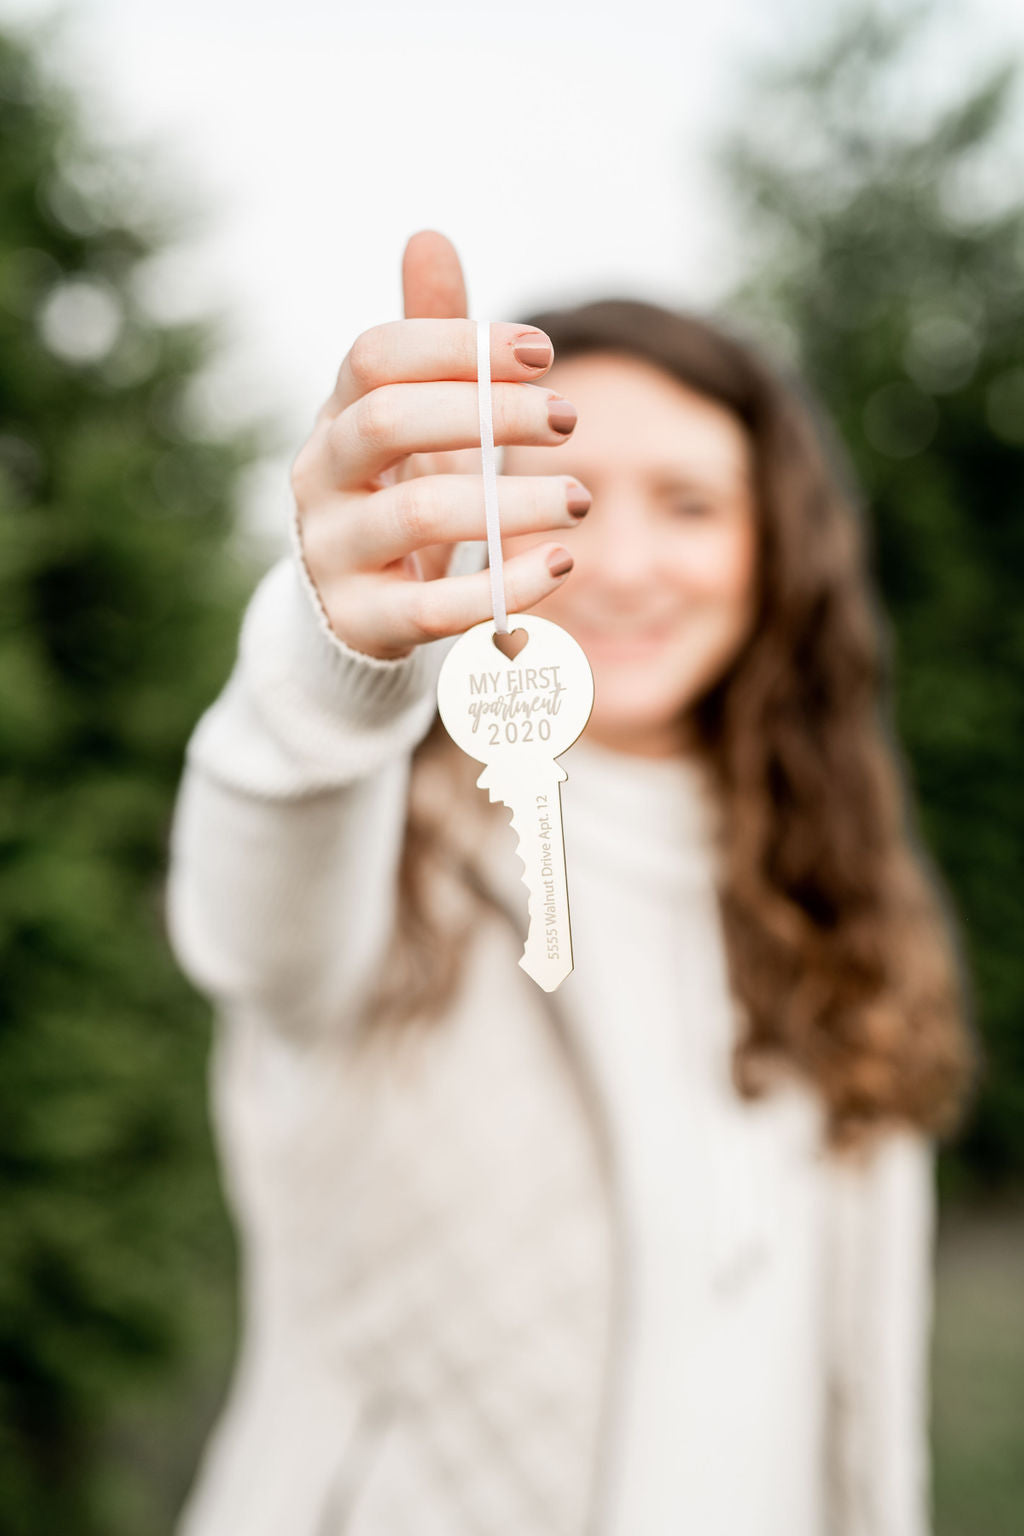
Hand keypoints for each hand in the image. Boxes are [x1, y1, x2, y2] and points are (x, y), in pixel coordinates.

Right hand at [289, 229, 587, 659]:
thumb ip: (430, 342)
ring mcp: (335, 555)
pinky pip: (434, 607)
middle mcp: (319, 480)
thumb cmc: (400, 496)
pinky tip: (561, 562)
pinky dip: (505, 587)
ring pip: (417, 515)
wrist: (357, 612)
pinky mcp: (366, 623)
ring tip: (578, 499)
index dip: (456, 345)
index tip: (542, 352)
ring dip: (510, 501)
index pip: (374, 358)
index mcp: (335, 419)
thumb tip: (429, 235)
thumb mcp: (416, 421)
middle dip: (486, 412)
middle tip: (567, 418)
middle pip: (388, 421)